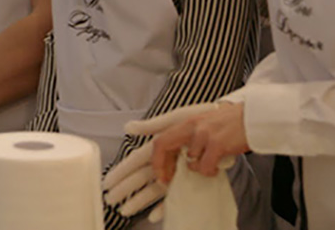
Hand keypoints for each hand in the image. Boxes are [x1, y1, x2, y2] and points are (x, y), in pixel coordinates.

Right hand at [102, 102, 219, 219]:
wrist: (226, 125)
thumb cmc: (200, 118)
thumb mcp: (176, 119)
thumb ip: (152, 126)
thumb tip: (127, 128)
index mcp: (159, 147)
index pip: (134, 162)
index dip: (120, 172)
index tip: (108, 182)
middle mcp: (165, 161)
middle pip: (140, 178)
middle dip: (124, 189)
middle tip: (110, 199)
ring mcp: (176, 172)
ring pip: (153, 189)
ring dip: (139, 200)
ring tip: (125, 211)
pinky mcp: (190, 180)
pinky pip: (175, 197)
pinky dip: (164, 206)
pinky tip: (155, 216)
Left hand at [152, 102, 247, 182]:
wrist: (255, 118)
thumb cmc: (234, 123)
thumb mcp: (207, 125)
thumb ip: (193, 138)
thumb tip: (184, 158)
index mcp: (188, 122)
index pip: (161, 138)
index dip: (157, 158)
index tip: (160, 172)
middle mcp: (192, 126)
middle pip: (163, 145)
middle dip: (161, 166)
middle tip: (167, 180)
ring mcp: (203, 134)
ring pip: (189, 161)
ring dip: (197, 169)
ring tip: (208, 167)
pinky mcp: (216, 144)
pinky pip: (205, 166)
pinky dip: (209, 171)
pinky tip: (216, 168)